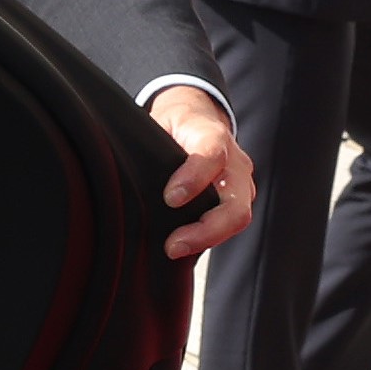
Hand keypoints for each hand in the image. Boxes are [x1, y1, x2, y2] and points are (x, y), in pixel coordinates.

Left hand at [145, 88, 257, 258]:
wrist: (198, 120)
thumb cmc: (175, 125)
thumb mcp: (160, 122)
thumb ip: (151, 145)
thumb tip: (128, 177)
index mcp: (213, 136)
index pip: (213, 156)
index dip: (194, 179)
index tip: (170, 199)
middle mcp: (235, 164)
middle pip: (235, 204)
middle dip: (206, 230)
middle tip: (173, 245)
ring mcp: (241, 187)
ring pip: (237, 220)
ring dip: (206, 240)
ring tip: (174, 249)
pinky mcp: (237, 203)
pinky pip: (228, 226)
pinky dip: (206, 239)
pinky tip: (182, 246)